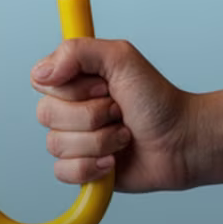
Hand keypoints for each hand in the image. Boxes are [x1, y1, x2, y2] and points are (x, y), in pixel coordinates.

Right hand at [31, 37, 194, 192]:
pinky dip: (92, 167)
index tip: (103, 87)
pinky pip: (63, 172)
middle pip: (47, 115)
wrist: (181, 141)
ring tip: (123, 135)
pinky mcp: (82, 169)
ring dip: (99, 141)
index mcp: (74, 79)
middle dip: (91, 116)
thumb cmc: (157, 99)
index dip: (72, 88)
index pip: (41, 82)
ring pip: (57, 145)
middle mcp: (70, 108)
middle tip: (119, 111)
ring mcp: (75, 139)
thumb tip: (41, 73)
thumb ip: (77, 51)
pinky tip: (113, 161)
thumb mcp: (120, 57)